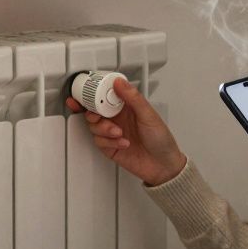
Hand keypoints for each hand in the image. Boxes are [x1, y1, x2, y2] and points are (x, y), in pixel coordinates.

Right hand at [66, 76, 186, 185]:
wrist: (163, 166)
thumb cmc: (161, 140)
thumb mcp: (149, 115)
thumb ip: (133, 98)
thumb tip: (119, 82)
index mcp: (127, 106)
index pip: (105, 95)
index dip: (92, 93)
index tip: (84, 93)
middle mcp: (118, 118)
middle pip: (94, 111)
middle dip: (92, 113)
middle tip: (97, 117)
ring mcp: (113, 133)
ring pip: (94, 126)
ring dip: (104, 129)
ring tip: (118, 133)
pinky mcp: (110, 147)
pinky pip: (99, 141)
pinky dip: (109, 142)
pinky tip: (123, 143)